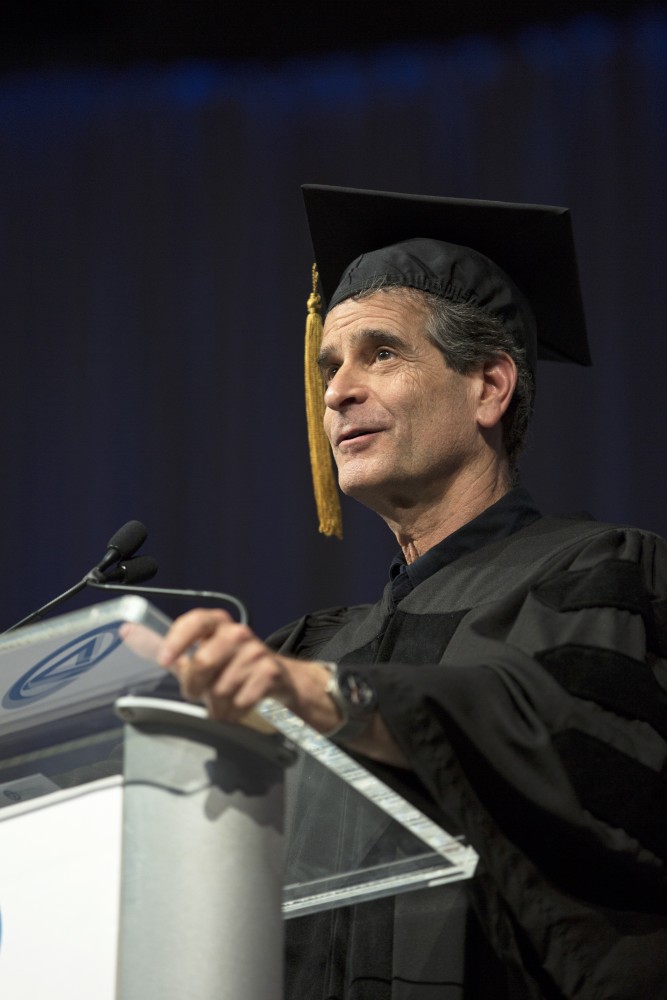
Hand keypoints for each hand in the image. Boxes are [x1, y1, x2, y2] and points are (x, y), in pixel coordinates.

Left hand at [156, 608, 341, 731]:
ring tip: (224, 698)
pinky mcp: (270, 673)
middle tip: (199, 692)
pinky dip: (235, 712)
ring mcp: (256, 652)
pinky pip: (240, 702)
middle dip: (196, 687)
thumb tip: (127, 631)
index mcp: (217, 623)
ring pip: (221, 689)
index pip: (194, 621)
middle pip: (204, 662)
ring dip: (218, 704)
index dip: (177, 640)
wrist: (277, 679)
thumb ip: (167, 649)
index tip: (164, 660)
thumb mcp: (199, 656)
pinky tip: (240, 704)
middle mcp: (238, 633)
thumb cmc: (229, 667)